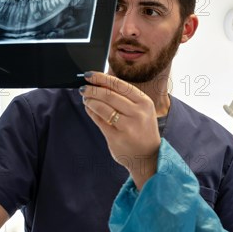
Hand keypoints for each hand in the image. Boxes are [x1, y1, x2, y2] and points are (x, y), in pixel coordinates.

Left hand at [81, 72, 159, 188]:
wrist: (149, 156)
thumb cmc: (142, 129)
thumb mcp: (142, 110)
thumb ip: (125, 97)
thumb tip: (100, 83)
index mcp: (145, 102)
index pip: (120, 85)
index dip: (102, 78)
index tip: (90, 76)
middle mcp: (138, 113)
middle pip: (109, 95)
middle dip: (92, 90)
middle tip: (83, 88)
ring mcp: (128, 126)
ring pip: (102, 107)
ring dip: (90, 101)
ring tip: (85, 98)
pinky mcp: (116, 137)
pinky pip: (99, 121)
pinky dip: (91, 112)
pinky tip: (89, 109)